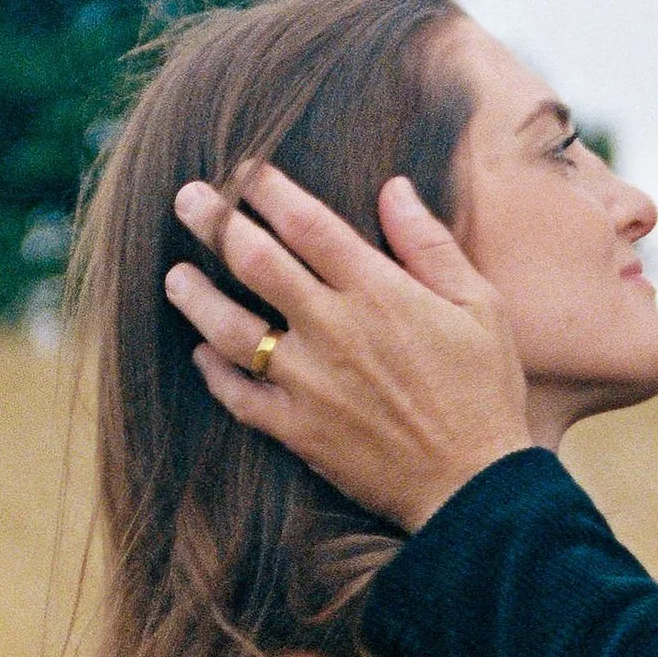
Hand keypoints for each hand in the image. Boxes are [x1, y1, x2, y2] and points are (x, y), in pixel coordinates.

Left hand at [164, 163, 531, 529]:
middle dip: (214, 222)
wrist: (474, 486)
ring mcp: (308, 381)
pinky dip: (214, 372)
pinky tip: (202, 354)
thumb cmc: (483, 392)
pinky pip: (238, 395)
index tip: (244, 170)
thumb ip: (429, 245)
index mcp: (377, 291)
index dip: (267, 189)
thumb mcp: (480, 307)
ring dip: (195, 296)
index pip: (305, 222)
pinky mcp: (298, 430)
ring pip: (229, 327)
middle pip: (253, 261)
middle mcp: (332, 329)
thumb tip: (394, 188)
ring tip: (175, 276)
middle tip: (188, 200)